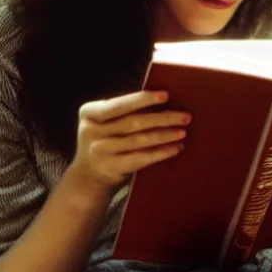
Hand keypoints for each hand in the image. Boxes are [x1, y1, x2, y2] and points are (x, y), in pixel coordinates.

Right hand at [68, 90, 190, 194]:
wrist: (87, 176)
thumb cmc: (104, 139)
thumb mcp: (103, 122)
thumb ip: (122, 111)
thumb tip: (160, 99)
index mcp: (89, 112)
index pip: (119, 104)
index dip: (143, 99)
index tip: (166, 95)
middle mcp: (91, 131)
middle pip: (132, 122)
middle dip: (162, 118)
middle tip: (184, 116)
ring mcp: (99, 151)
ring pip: (139, 140)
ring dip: (164, 135)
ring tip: (182, 131)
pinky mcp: (110, 168)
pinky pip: (140, 158)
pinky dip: (160, 153)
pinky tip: (174, 148)